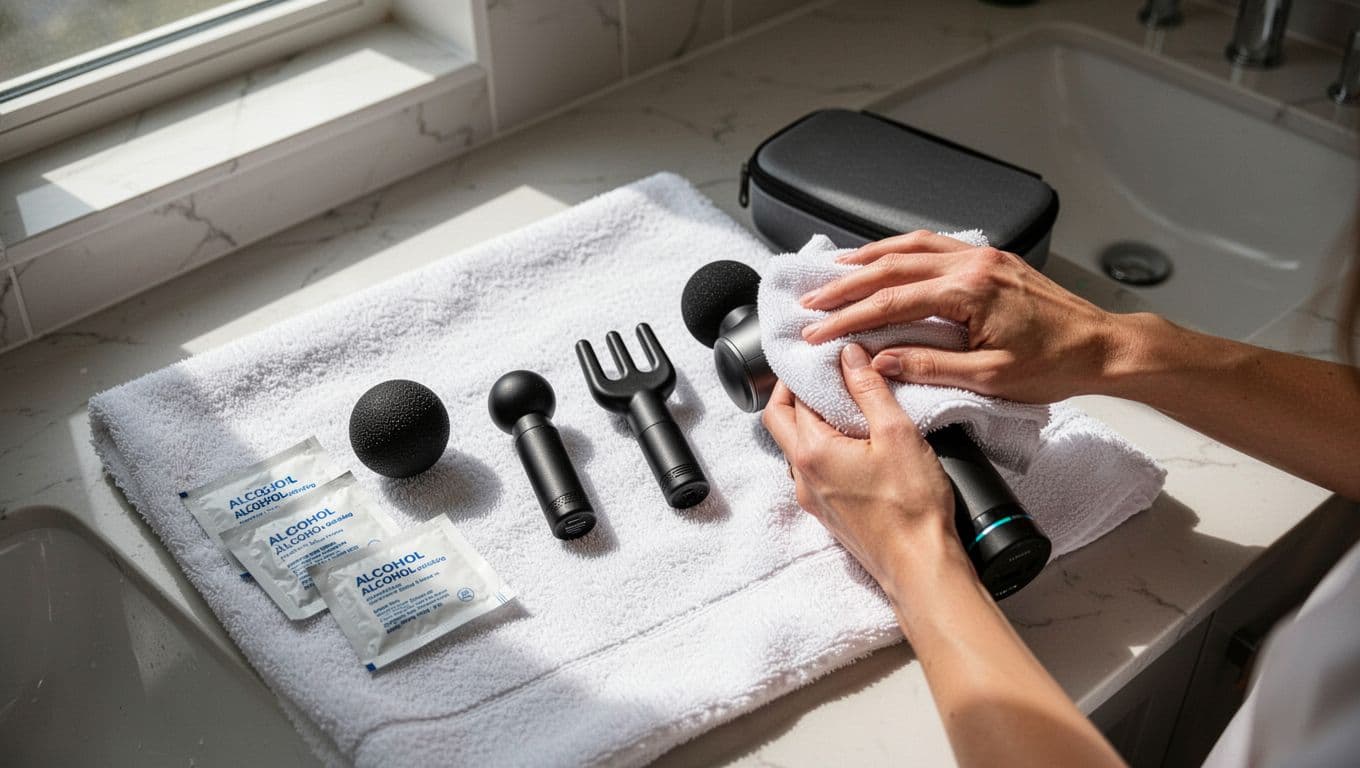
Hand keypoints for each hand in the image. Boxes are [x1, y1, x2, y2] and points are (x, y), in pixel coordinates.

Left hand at [761, 343, 960, 598]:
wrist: (920, 567)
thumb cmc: (911, 507)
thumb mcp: (896, 433)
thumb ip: (868, 389)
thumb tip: (848, 355)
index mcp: (811, 452)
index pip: (788, 400)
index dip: (803, 374)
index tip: (824, 359)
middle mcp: (802, 477)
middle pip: (780, 423)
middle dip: (794, 395)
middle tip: (823, 376)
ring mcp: (812, 498)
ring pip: (795, 448)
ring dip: (809, 423)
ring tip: (842, 406)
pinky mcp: (828, 513)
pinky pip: (812, 471)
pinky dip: (822, 448)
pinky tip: (853, 444)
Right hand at [798, 231, 1134, 402]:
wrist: (1104, 347)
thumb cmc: (1057, 364)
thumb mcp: (989, 378)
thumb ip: (928, 366)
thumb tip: (881, 360)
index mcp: (970, 291)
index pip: (891, 301)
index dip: (847, 317)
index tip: (817, 330)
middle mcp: (974, 264)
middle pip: (891, 267)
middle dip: (844, 285)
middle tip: (811, 301)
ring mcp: (984, 256)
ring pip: (910, 246)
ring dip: (868, 259)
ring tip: (834, 273)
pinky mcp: (992, 259)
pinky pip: (935, 245)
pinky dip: (900, 250)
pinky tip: (885, 259)